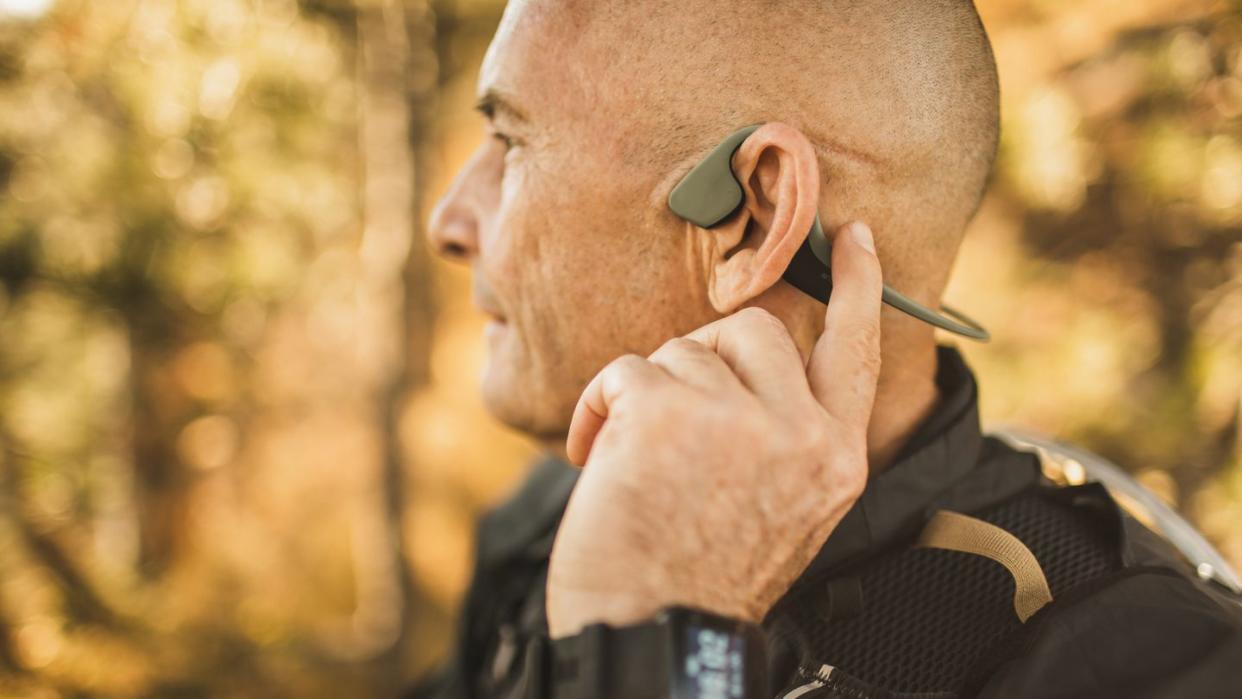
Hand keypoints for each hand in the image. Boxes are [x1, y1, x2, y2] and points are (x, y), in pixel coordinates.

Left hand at [546, 221, 883, 637]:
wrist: (648, 637)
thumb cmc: (698, 579)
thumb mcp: (780, 511)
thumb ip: (784, 436)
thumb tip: (749, 362)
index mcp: (835, 459)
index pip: (857, 352)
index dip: (858, 288)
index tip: (856, 236)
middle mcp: (800, 434)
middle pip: (754, 330)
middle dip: (703, 358)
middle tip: (672, 417)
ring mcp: (737, 420)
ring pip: (682, 350)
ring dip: (646, 396)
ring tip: (632, 463)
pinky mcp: (668, 412)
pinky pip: (626, 369)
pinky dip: (599, 407)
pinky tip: (593, 457)